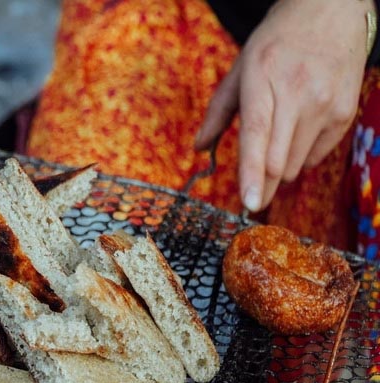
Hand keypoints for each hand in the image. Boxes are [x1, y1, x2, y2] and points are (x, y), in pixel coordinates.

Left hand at [195, 0, 369, 211]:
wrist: (332, 11)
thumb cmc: (277, 42)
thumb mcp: (241, 68)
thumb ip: (218, 112)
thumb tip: (199, 149)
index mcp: (264, 81)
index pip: (256, 136)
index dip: (253, 173)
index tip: (250, 202)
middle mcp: (298, 94)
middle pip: (278, 161)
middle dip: (262, 186)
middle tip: (252, 198)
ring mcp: (325, 104)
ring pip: (296, 165)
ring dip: (280, 169)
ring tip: (278, 141)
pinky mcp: (344, 113)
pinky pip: (316, 157)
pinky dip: (302, 157)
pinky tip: (298, 132)